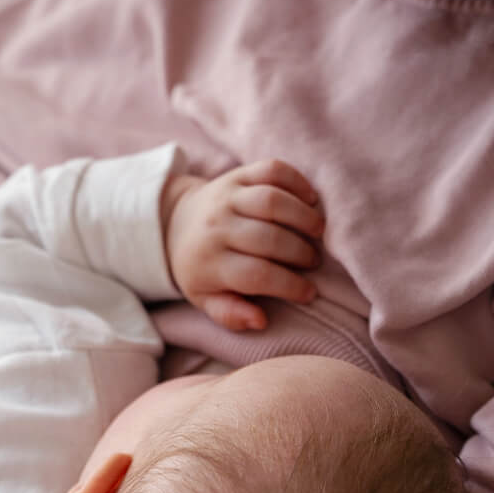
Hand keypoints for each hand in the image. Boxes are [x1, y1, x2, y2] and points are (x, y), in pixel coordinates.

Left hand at [161, 159, 324, 331]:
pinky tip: (311, 199)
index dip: (289, 286)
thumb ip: (230, 314)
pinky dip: (297, 181)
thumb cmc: (200, 268)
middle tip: (313, 262)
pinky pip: (272, 171)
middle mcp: (216, 226)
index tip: (309, 293)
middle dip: (300, 253)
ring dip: (303, 216)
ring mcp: (227, 196)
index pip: (257, 275)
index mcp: (209, 261)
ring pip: (272, 201)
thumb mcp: (205, 298)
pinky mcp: (237, 174)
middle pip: (269, 238)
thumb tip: (260, 321)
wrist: (174, 223)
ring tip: (319, 231)